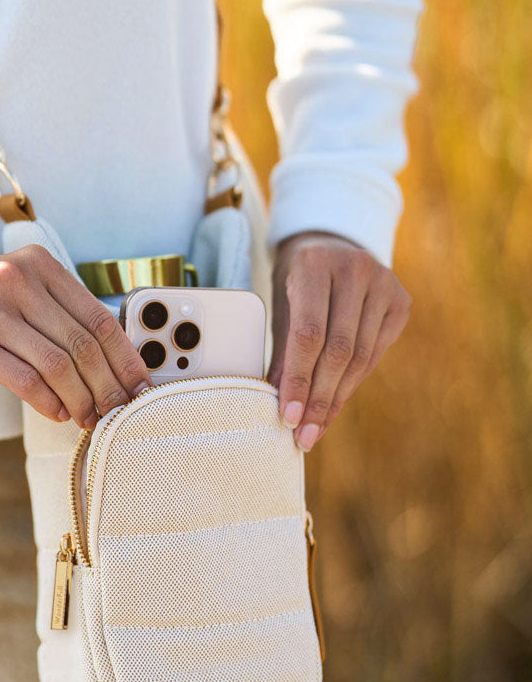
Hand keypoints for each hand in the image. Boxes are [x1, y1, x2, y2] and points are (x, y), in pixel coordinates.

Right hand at [0, 245, 150, 428]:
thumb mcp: (18, 299)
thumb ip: (60, 318)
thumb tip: (116, 366)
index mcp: (37, 264)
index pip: (98, 316)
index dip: (126, 358)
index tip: (141, 387)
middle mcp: (15, 278)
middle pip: (82, 342)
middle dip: (107, 385)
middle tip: (118, 412)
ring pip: (57, 364)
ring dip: (80, 399)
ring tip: (87, 418)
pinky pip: (25, 378)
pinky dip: (48, 402)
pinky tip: (57, 413)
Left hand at [267, 231, 410, 450]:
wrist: (330, 245)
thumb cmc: (296, 282)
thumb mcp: (281, 305)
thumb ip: (281, 350)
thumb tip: (280, 405)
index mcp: (314, 265)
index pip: (308, 335)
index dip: (298, 379)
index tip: (288, 417)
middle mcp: (355, 270)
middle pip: (338, 351)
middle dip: (319, 398)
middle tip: (303, 435)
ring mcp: (384, 283)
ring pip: (360, 357)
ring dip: (336, 398)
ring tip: (316, 429)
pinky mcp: (401, 300)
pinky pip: (375, 353)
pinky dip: (353, 382)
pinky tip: (335, 404)